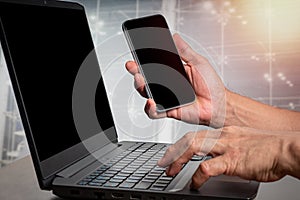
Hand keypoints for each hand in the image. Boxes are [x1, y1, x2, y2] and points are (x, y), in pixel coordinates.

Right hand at [126, 33, 225, 126]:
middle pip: (146, 79)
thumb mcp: (198, 63)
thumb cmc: (212, 86)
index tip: (135, 56)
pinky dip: (150, 108)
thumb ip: (185, 51)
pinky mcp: (168, 110)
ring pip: (146, 94)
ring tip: (142, 82)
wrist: (219, 105)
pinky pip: (154, 111)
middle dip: (136, 73)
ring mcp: (166, 98)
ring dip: (141, 87)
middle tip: (134, 67)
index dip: (141, 62)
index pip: (153, 66)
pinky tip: (152, 102)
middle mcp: (167, 86)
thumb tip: (175, 37)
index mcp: (172, 73)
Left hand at [157, 126, 295, 188]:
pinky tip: (194, 183)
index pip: (196, 135)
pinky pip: (207, 167)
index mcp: (225, 132)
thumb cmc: (270, 148)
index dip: (181, 145)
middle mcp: (222, 136)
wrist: (286, 149)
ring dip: (178, 160)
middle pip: (189, 139)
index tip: (173, 153)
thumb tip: (221, 159)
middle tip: (163, 163)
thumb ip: (231, 148)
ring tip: (170, 171)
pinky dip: (197, 176)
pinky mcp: (232, 159)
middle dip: (173, 151)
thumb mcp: (245, 142)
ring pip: (193, 147)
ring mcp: (226, 146)